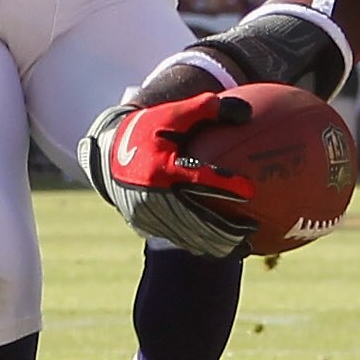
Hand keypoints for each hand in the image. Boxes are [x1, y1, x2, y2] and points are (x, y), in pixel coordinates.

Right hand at [82, 94, 254, 259]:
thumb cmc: (149, 129)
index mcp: (159, 168)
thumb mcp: (174, 113)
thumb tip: (246, 112)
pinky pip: (176, 237)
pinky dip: (200, 244)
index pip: (196, 178)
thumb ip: (207, 109)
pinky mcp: (145, 224)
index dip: (223, 185)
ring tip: (244, 247)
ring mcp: (146, 213)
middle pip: (193, 218)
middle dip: (224, 229)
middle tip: (252, 230)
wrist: (107, 152)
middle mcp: (151, 195)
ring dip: (215, 243)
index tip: (250, 189)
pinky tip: (224, 250)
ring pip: (186, 234)